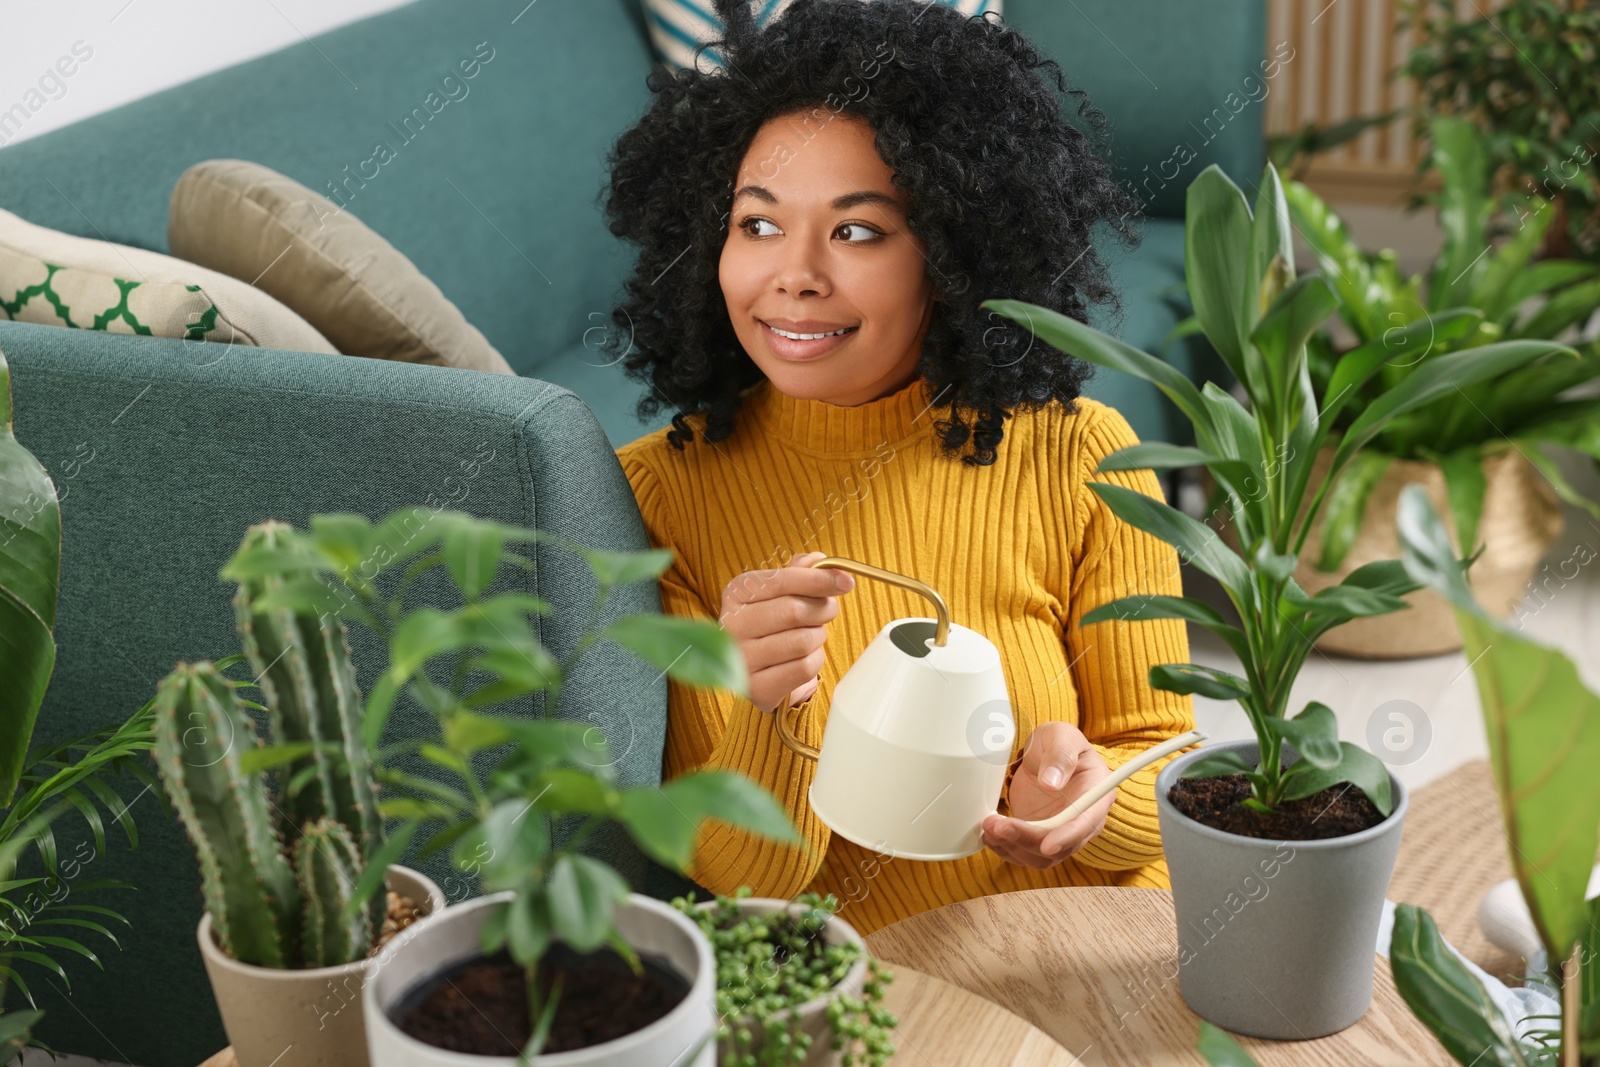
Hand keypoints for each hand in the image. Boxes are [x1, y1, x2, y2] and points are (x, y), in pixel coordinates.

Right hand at [720, 551, 853, 713]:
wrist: (757, 671)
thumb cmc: (772, 625)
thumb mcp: (779, 593)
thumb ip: (798, 572)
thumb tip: (818, 559)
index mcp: (736, 593)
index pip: (782, 580)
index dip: (819, 579)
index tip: (845, 581)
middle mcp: (732, 625)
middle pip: (795, 610)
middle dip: (822, 610)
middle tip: (826, 612)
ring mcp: (742, 659)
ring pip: (803, 641)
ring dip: (817, 637)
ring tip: (809, 636)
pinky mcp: (757, 688)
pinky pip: (804, 667)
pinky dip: (814, 660)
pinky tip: (803, 658)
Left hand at [981, 721, 1113, 869]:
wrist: (1044, 752)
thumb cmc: (1059, 743)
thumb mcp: (1062, 737)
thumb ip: (1060, 756)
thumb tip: (1051, 783)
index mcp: (1096, 796)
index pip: (1086, 823)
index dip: (1067, 837)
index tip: (1047, 844)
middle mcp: (1081, 821)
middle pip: (1060, 847)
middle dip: (1027, 840)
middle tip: (999, 825)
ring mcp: (1059, 831)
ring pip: (1040, 856)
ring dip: (1012, 847)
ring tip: (989, 826)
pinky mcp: (1038, 835)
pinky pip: (1023, 852)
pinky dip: (1005, 848)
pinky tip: (990, 834)